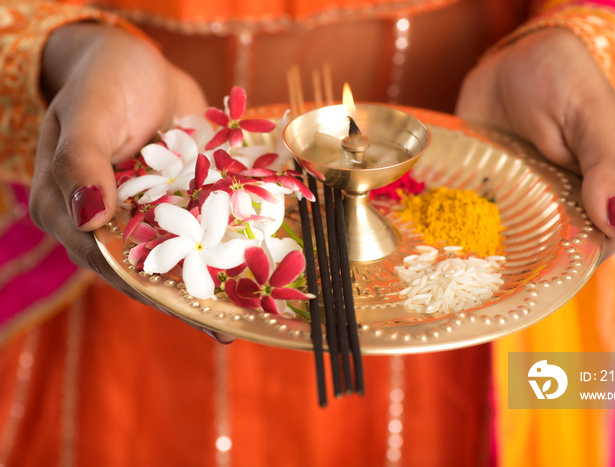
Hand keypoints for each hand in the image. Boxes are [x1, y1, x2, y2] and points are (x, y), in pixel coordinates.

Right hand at [29, 23, 233, 343]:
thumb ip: (81, 160)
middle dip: (186, 297)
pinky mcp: (177, 203)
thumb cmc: (102, 81)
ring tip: (249, 312)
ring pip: (176, 255)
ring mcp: (145, 215)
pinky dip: (223, 246)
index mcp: (67, 209)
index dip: (143, 285)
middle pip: (144, 268)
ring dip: (211, 281)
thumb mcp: (87, 112)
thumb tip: (88, 214)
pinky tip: (255, 268)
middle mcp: (105, 222)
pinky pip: (200, 229)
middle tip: (228, 325)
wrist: (138, 63)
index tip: (184, 307)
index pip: (104, 257)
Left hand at [456, 28, 614, 259]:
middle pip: (558, 251)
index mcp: (602, 189)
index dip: (587, 257)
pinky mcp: (489, 194)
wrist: (509, 59)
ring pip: (519, 245)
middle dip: (537, 264)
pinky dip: (469, 232)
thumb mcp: (592, 115)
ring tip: (480, 258)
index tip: (560, 261)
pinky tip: (454, 236)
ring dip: (501, 255)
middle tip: (512, 264)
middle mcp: (564, 202)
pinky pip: (482, 224)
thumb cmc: (563, 79)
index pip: (604, 240)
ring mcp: (525, 201)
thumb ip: (607, 165)